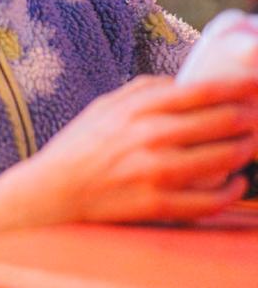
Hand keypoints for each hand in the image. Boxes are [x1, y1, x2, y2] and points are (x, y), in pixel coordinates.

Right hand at [0, 75, 257, 244]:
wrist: (51, 191)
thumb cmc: (79, 146)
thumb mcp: (104, 106)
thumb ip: (144, 90)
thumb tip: (186, 82)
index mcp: (137, 108)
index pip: (204, 91)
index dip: (240, 86)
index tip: (256, 84)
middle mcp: (150, 137)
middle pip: (223, 122)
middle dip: (251, 118)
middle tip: (257, 117)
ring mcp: (156, 172)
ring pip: (225, 158)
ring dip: (247, 150)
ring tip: (250, 146)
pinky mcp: (158, 204)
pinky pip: (211, 199)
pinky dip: (231, 190)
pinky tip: (236, 184)